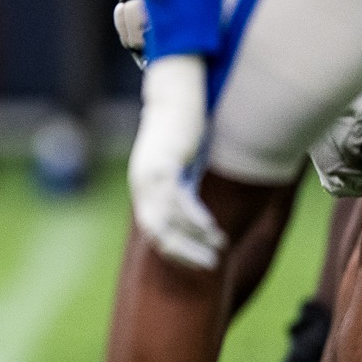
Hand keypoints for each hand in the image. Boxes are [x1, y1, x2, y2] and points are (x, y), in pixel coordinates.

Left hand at [128, 54, 225, 269]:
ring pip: (167, 222)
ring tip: (218, 248)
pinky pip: (176, 201)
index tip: (200, 262)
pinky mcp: (163, 165)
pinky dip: (194, 218)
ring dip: (193, 239)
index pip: (155, 232)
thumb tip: (199, 208)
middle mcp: (143, 186)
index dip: (177, 251)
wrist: (175, 95)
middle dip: (184, 253)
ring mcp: (150, 177)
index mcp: (145, 188)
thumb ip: (187, 185)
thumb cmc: (183, 129)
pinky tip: (212, 228)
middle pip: (158, 234)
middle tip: (210, 266)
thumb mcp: (184, 163)